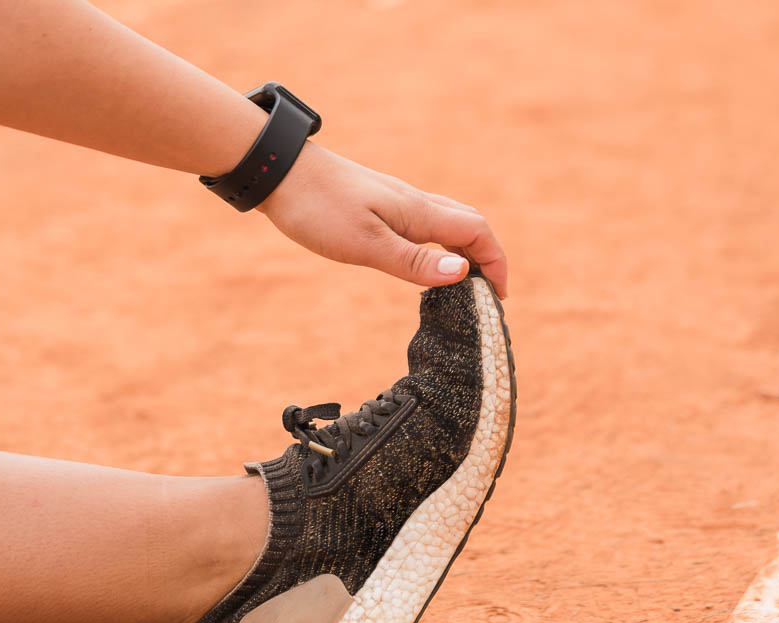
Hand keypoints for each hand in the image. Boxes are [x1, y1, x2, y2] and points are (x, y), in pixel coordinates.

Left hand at [258, 144, 508, 297]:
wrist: (279, 169)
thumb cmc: (317, 207)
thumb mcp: (364, 244)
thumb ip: (412, 261)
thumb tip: (461, 272)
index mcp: (417, 212)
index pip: (477, 232)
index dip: (496, 263)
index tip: (500, 297)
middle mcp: (414, 203)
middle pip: (468, 225)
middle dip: (486, 257)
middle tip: (488, 295)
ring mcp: (396, 201)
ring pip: (447, 222)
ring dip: (464, 250)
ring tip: (463, 282)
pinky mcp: (378, 204)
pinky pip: (424, 223)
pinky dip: (438, 244)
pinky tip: (423, 260)